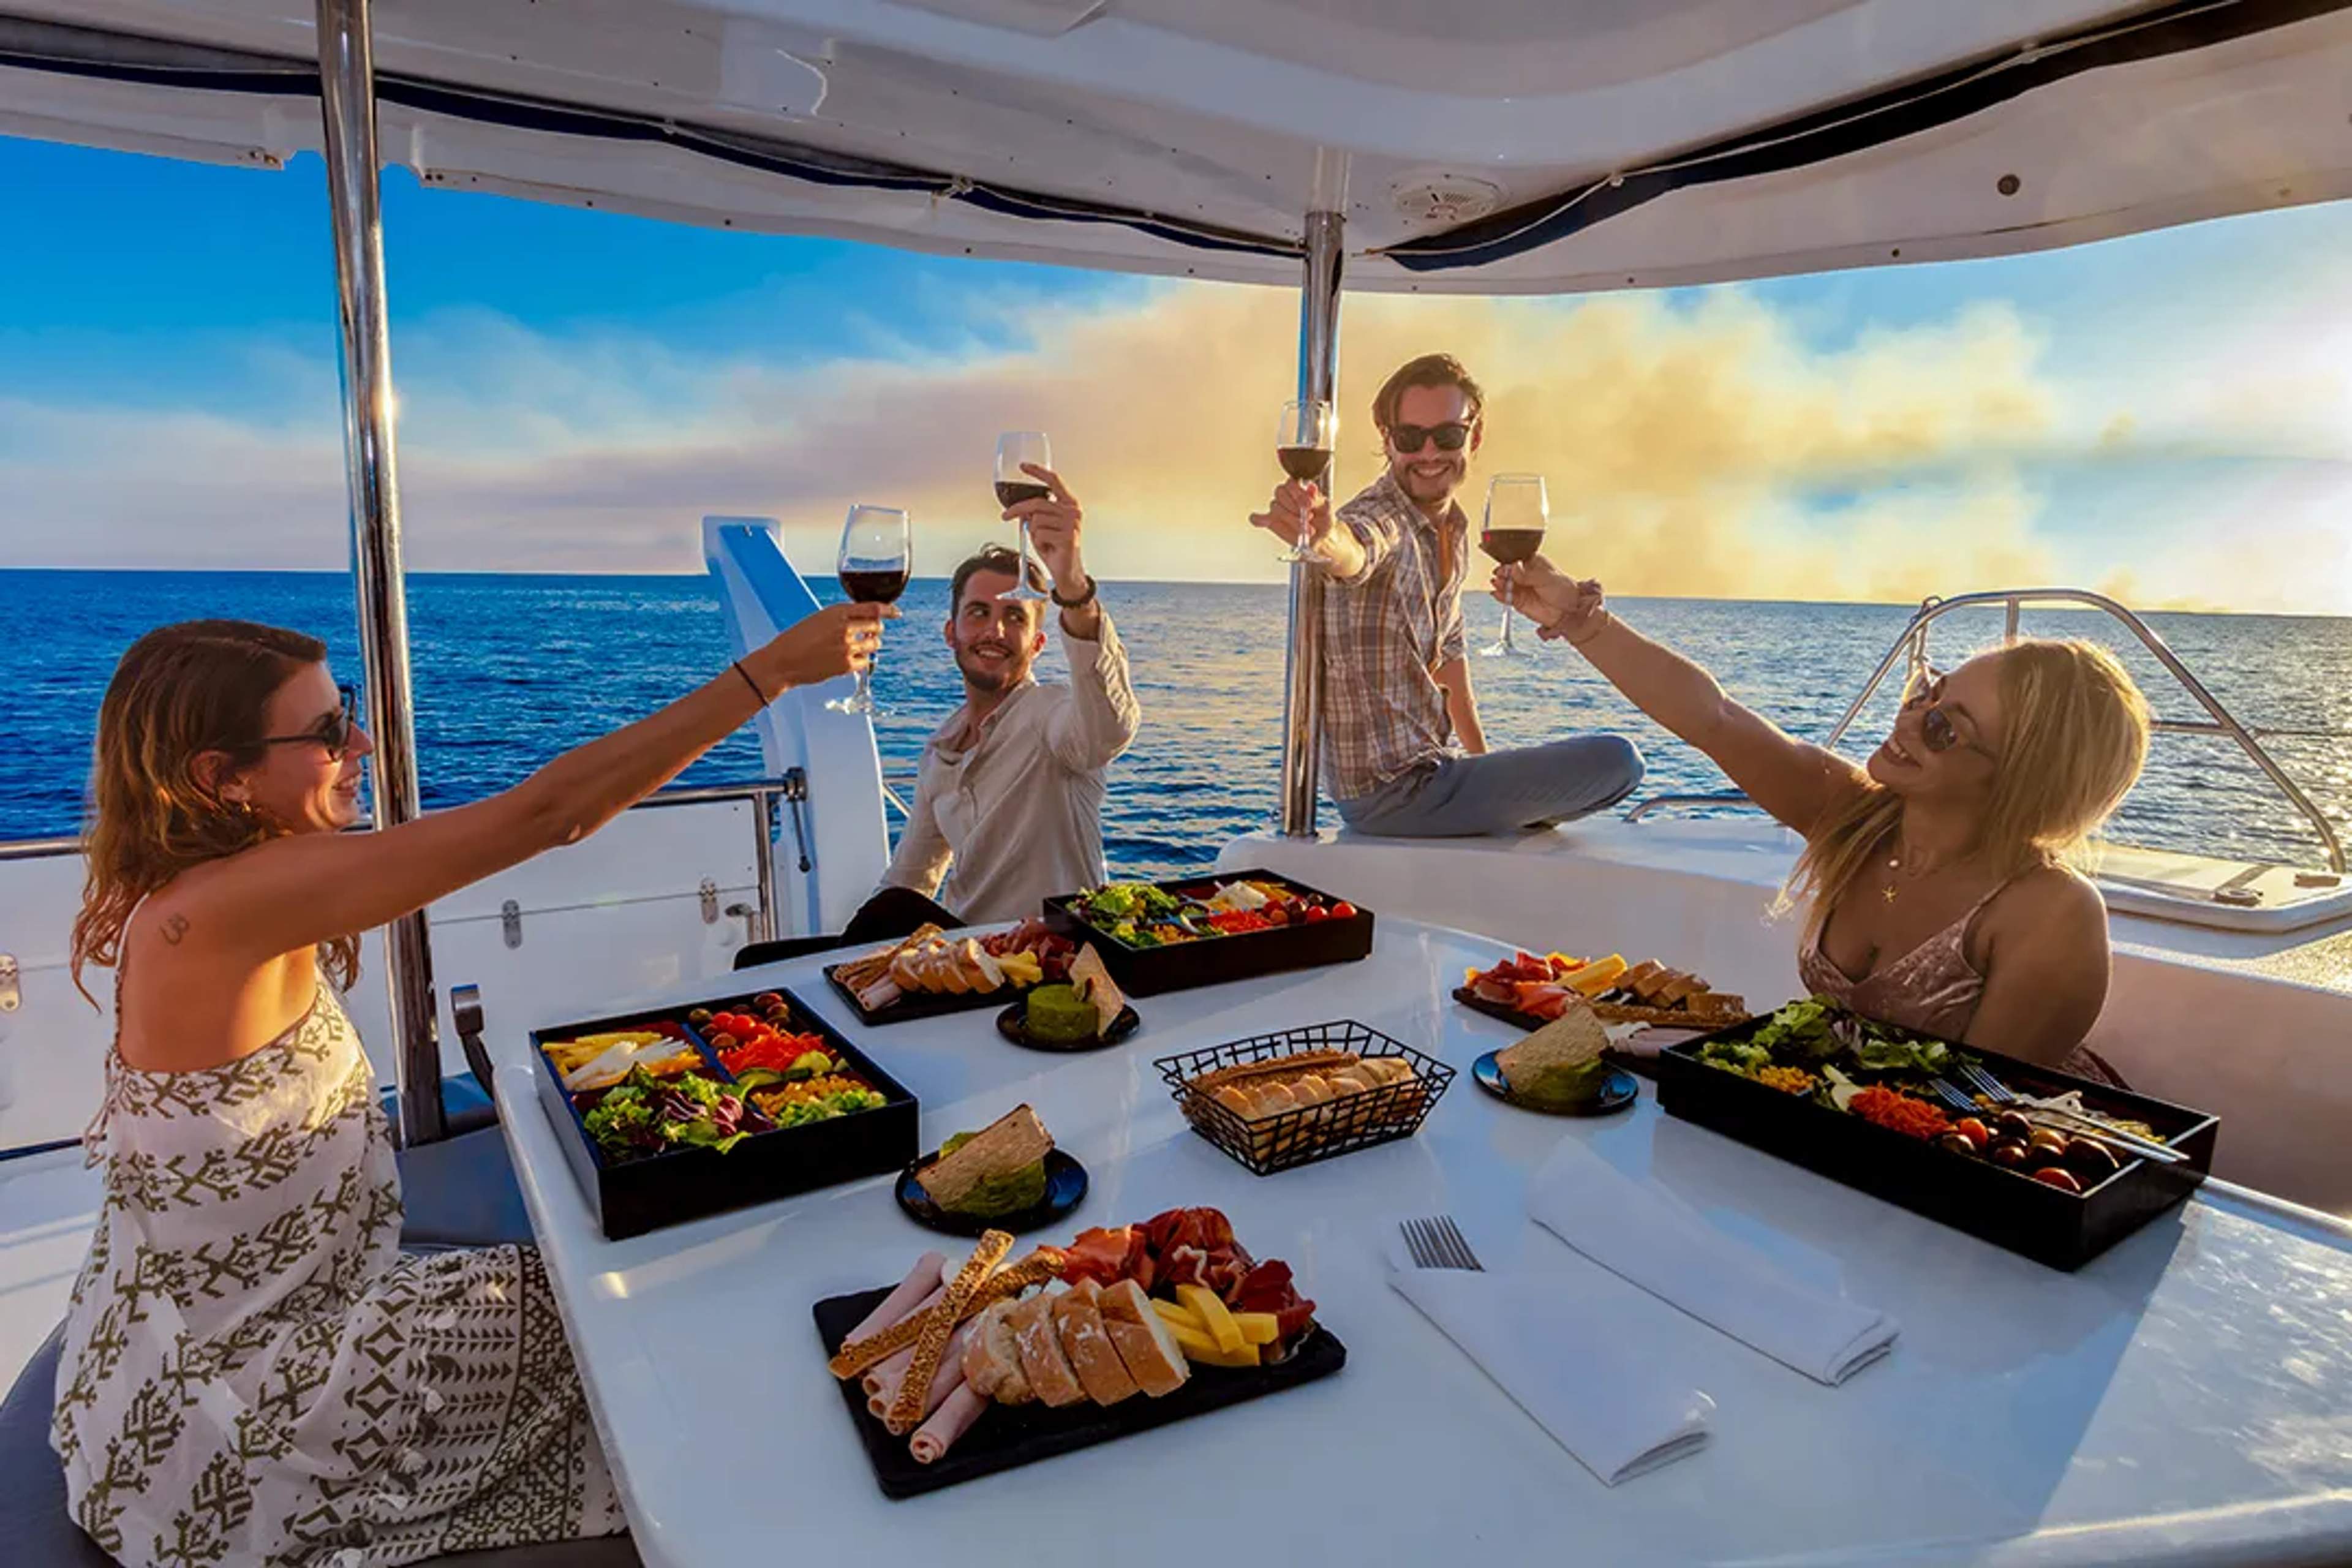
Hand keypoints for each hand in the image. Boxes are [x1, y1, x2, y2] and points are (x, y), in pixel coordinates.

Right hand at [756, 601, 894, 690]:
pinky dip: (862, 661)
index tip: (895, 612)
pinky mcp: (846, 665)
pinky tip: (850, 659)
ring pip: (874, 644)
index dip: (888, 610)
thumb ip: (841, 617)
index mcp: (837, 612)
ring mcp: (846, 646)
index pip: (873, 607)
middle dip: (875, 630)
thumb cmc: (797, 639)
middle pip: (877, 626)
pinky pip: (866, 661)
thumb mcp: (819, 619)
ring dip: (870, 645)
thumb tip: (863, 619)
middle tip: (867, 634)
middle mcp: (844, 627)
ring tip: (856, 647)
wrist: (783, 661)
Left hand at [1005, 462, 1086, 597]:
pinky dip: (1038, 542)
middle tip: (1005, 516)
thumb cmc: (1055, 548)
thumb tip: (1020, 507)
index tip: (1023, 466)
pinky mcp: (1068, 537)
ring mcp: (1071, 524)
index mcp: (1068, 503)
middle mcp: (1072, 511)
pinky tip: (1048, 548)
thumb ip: (1033, 513)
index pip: (1053, 481)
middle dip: (1017, 510)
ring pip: (1036, 520)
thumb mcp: (1041, 527)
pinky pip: (1040, 534)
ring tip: (1043, 541)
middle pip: (1037, 503)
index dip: (1037, 471)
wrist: (1066, 571)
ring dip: (1032, 532)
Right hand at [1249, 478, 1330, 552]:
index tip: (1308, 505)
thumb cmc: (1324, 521)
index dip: (1298, 493)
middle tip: (1307, 517)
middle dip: (1294, 507)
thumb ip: (1318, 499)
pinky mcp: (1272, 523)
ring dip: (1290, 519)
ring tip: (1303, 528)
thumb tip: (1311, 488)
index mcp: (1298, 490)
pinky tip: (1262, 521)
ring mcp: (1278, 510)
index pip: (1290, 483)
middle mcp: (1286, 498)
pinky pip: (1259, 518)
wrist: (1322, 539)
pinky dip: (1259, 519)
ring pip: (1275, 507)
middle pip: (1280, 493)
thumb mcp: (1326, 508)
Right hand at [1491, 556, 1604, 641]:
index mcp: (1533, 563)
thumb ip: (1529, 574)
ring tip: (1498, 583)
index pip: (1517, 558)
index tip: (1505, 564)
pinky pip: (1506, 598)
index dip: (1509, 560)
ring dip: (1500, 583)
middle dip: (1502, 572)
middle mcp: (1525, 575)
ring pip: (1505, 584)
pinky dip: (1500, 596)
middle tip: (1500, 574)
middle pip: (1508, 571)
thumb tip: (1514, 567)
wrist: (1569, 610)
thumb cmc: (1564, 590)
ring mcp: (1521, 588)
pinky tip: (1497, 593)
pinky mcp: (1518, 601)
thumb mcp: (1548, 578)